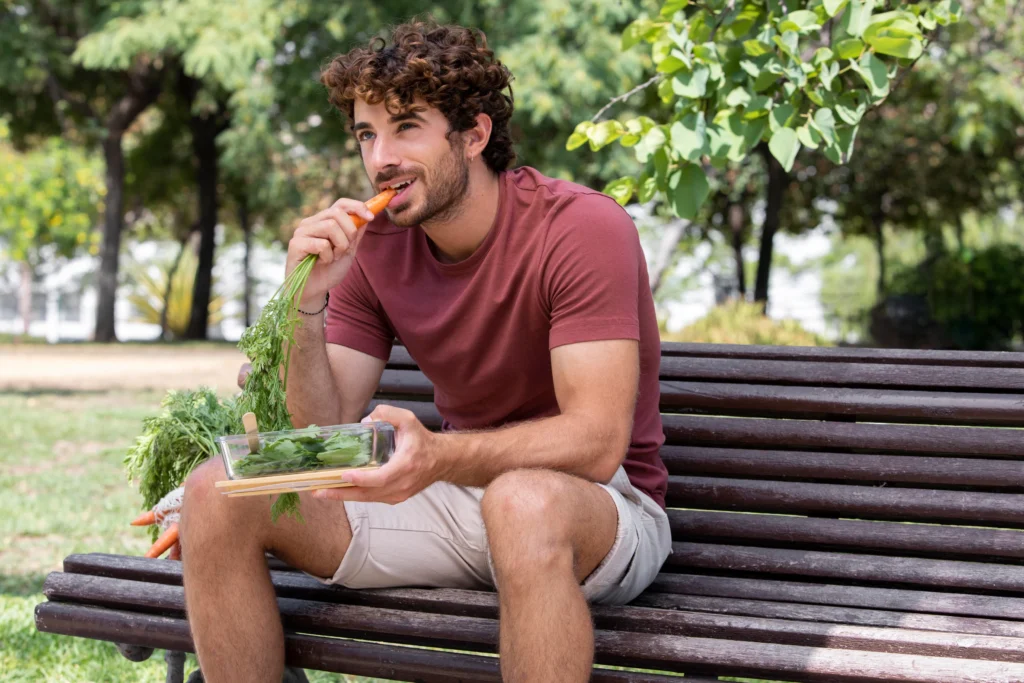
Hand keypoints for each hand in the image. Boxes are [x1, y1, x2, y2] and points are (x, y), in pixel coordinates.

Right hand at [286, 198, 376, 309]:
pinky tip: (322, 262)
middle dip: (349, 233)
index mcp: (323, 221)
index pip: (340, 203)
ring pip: (330, 227)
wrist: (315, 291)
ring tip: (333, 257)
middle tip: (344, 250)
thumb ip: (356, 233)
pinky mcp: (295, 244)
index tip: (371, 217)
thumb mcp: (349, 250)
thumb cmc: (329, 270)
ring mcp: (301, 232)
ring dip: (339, 246)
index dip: (357, 206)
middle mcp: (310, 222)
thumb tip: (368, 214)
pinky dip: (328, 256)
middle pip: (337, 213)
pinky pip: (321, 244)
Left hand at [312, 405, 445, 504]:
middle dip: (341, 493)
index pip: (381, 478)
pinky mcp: (396, 498)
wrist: (441, 460)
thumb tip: (366, 421)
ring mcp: (399, 494)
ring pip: (368, 499)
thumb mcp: (408, 419)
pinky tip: (339, 491)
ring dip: (344, 496)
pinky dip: (355, 496)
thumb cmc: (422, 440)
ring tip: (321, 492)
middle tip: (318, 491)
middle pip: (368, 494)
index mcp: (405, 465)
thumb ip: (387, 413)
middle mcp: (402, 484)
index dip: (361, 479)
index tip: (343, 475)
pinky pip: (372, 499)